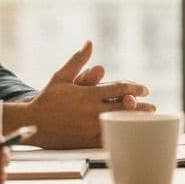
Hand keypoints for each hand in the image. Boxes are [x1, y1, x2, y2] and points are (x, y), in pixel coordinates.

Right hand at [3, 41, 153, 148]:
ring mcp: (89, 128)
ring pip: (119, 125)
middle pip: (124, 108)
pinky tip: (130, 136)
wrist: (31, 123)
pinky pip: (108, 140)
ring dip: (135, 123)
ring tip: (148, 121)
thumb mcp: (62, 76)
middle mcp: (91, 112)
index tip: (144, 89)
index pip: (119, 89)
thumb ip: (78, 60)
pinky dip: (121, 137)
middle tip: (152, 107)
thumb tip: (89, 42)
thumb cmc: (47, 98)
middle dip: (141, 107)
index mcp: (88, 95)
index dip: (135, 88)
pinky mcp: (85, 142)